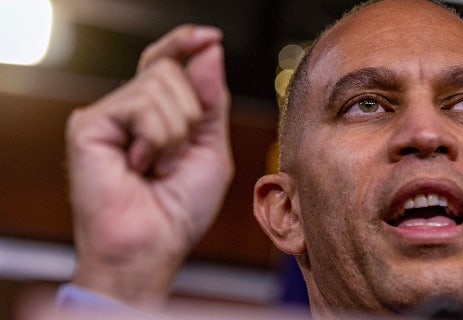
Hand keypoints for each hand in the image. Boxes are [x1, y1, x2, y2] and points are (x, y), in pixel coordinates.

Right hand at [65, 25, 233, 309]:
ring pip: (161, 86)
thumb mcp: (210, 149)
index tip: (210, 36)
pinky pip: (142, 105)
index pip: (166, 63)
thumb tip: (209, 50)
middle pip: (172, 71)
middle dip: (190, 118)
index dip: (185, 44)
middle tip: (173, 159)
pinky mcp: (89, 124)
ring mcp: (108, 115)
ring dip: (175, 134)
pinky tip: (138, 164)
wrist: (153, 245)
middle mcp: (129, 110)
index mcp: (155, 115)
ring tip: (156, 166)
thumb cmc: (179, 209)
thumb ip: (210, 100)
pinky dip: (156, 139)